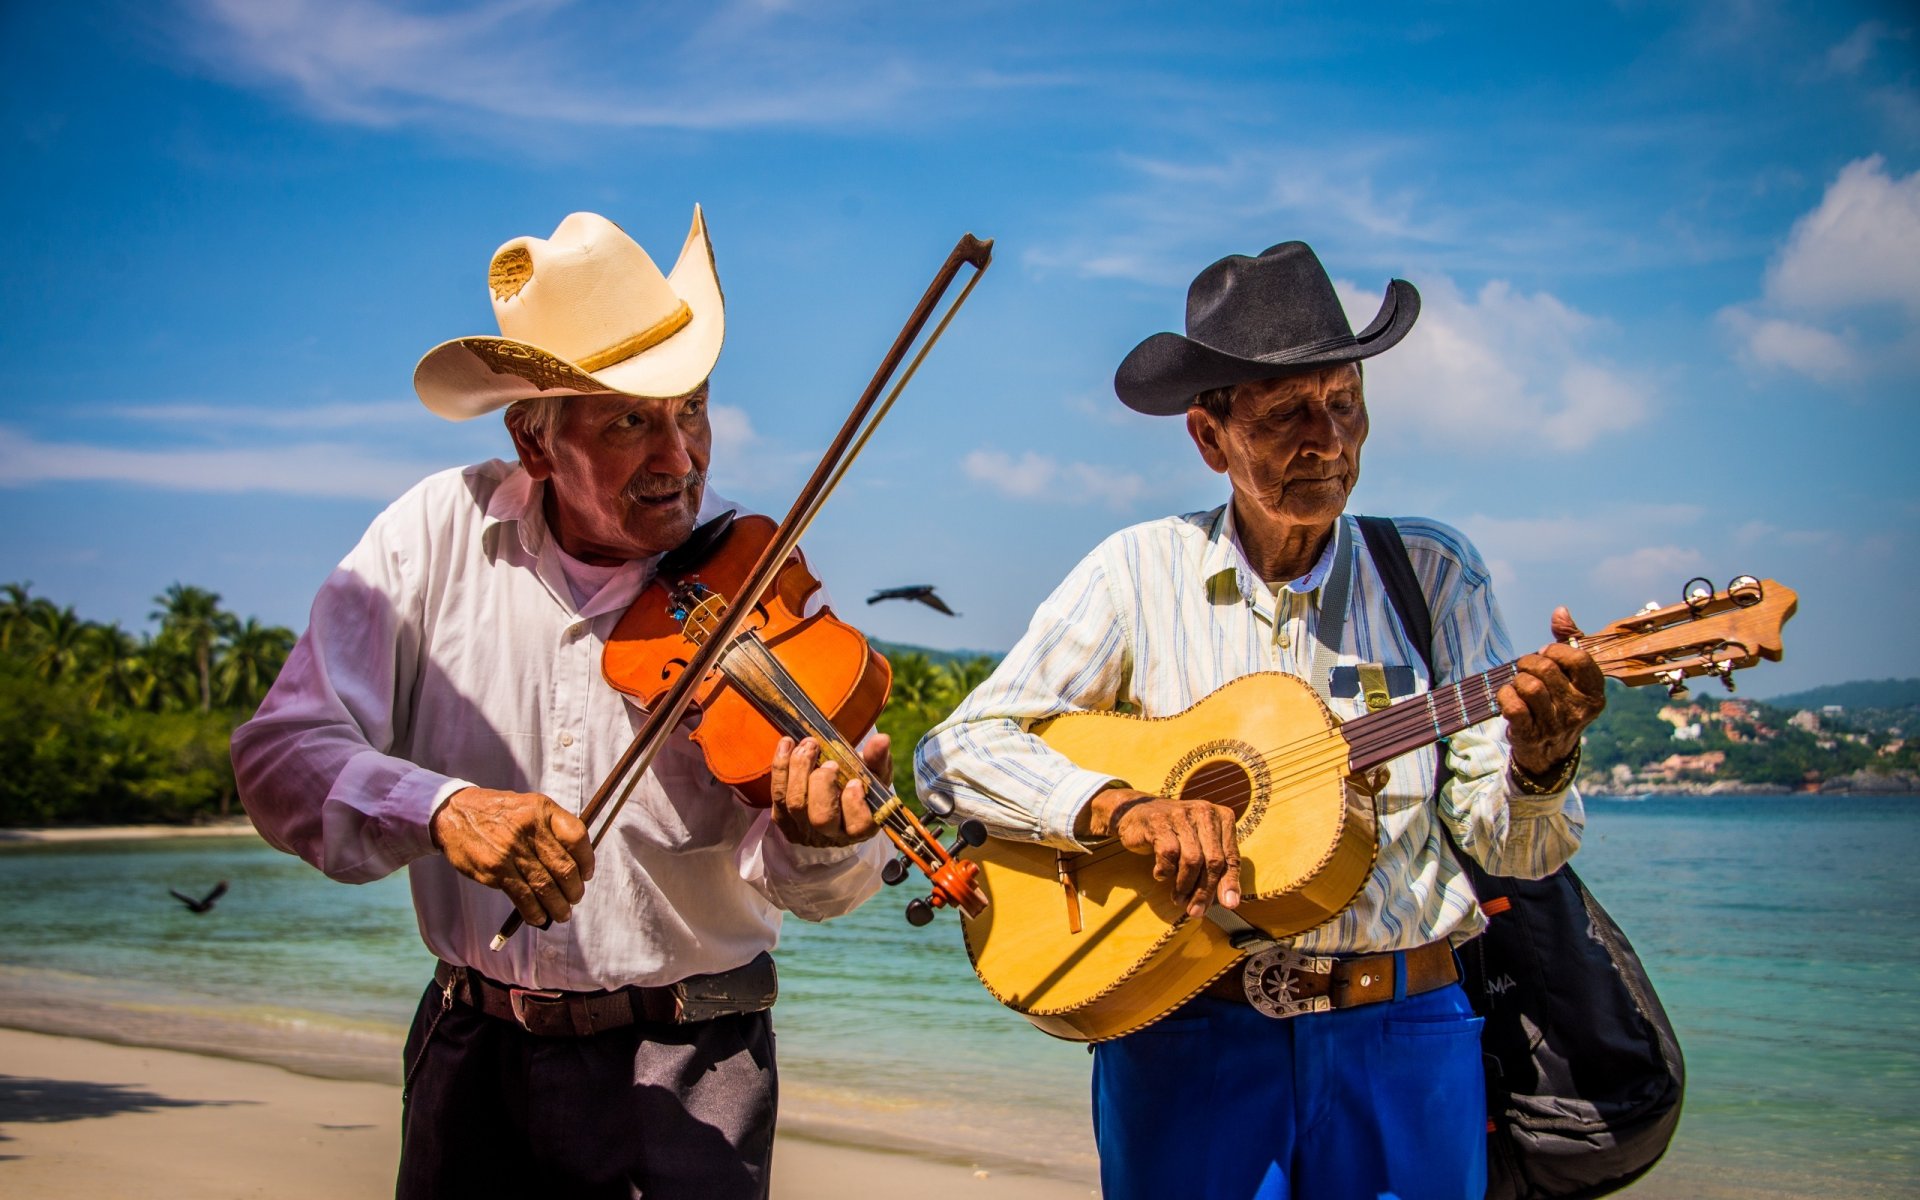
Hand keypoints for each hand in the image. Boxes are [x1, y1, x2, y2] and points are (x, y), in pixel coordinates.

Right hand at [431, 787, 593, 926]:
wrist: (454, 813)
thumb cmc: (499, 813)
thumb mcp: (529, 807)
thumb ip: (553, 828)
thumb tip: (578, 863)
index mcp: (542, 810)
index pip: (577, 837)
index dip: (587, 860)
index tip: (587, 874)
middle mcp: (529, 828)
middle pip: (564, 867)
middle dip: (574, 890)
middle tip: (575, 898)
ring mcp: (511, 850)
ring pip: (545, 886)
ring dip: (558, 906)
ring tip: (562, 913)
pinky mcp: (495, 869)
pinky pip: (522, 897)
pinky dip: (534, 912)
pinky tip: (539, 917)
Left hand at [769, 734, 888, 847]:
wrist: (830, 796)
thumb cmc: (857, 786)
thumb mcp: (872, 775)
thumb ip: (878, 759)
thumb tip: (882, 740)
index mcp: (859, 827)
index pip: (859, 826)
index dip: (854, 804)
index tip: (854, 781)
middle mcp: (830, 835)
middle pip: (821, 817)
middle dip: (823, 783)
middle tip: (829, 761)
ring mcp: (803, 829)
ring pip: (795, 803)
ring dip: (800, 769)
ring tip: (809, 745)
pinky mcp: (782, 820)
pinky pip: (776, 794)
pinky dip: (781, 766)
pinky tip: (787, 744)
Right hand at [1086, 787, 1241, 920]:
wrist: (1135, 811)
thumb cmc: (1174, 833)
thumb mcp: (1200, 844)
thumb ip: (1215, 867)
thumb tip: (1229, 901)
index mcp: (1222, 817)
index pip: (1231, 856)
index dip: (1230, 882)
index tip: (1229, 904)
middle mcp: (1204, 813)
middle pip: (1213, 861)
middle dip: (1205, 891)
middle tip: (1196, 910)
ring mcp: (1181, 816)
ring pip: (1192, 860)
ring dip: (1185, 886)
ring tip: (1178, 898)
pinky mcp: (1158, 822)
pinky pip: (1168, 855)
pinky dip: (1165, 871)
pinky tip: (1161, 874)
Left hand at [1498, 606, 1606, 776]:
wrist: (1549, 751)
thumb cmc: (1560, 702)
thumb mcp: (1572, 674)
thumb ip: (1569, 640)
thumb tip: (1560, 611)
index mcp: (1594, 693)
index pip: (1579, 659)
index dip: (1556, 650)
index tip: (1546, 654)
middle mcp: (1579, 710)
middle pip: (1547, 669)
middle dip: (1530, 662)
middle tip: (1526, 668)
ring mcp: (1555, 725)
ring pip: (1529, 686)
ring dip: (1517, 679)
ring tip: (1519, 684)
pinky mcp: (1531, 735)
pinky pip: (1513, 706)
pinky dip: (1504, 695)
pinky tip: (1508, 696)